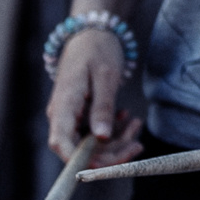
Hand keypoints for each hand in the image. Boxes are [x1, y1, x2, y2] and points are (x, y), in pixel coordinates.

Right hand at [45, 28, 143, 165]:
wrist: (92, 34)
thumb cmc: (97, 50)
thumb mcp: (105, 76)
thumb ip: (103, 107)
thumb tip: (102, 137)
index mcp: (63, 106)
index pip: (61, 144)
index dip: (80, 161)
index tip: (107, 165)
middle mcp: (62, 116)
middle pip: (80, 150)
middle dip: (111, 152)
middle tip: (138, 144)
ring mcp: (71, 117)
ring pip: (90, 144)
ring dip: (116, 141)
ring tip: (136, 123)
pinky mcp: (80, 116)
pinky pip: (94, 133)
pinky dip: (113, 131)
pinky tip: (127, 119)